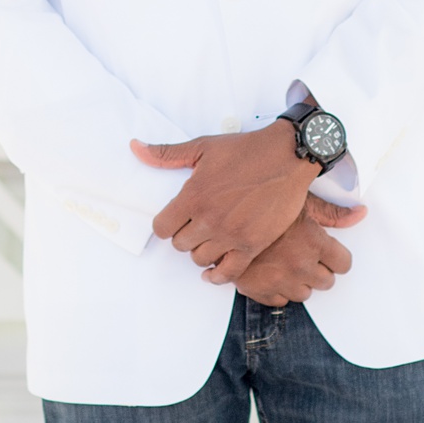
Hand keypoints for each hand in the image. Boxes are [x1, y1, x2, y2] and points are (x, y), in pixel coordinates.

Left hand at [132, 121, 316, 284]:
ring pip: (200, 259)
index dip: (166, 225)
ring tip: (210, 240)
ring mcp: (231, 235)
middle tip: (196, 227)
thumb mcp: (202, 147)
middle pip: (180, 245)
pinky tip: (215, 270)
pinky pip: (227, 273)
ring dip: (202, 251)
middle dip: (185, 236)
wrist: (287, 157)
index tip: (175, 220)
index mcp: (193, 196)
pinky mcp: (252, 245)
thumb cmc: (245, 150)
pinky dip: (218, 275)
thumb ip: (167, 154)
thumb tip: (136, 148)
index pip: (162, 228)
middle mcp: (209, 219)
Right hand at [232, 197, 366, 305]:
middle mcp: (300, 265)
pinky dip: (278, 289)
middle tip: (304, 255)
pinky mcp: (259, 291)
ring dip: (299, 281)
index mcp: (314, 242)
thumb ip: (332, 212)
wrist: (223, 216)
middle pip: (326, 281)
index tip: (328, 252)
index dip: (336, 257)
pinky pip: (280, 301)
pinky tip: (271, 272)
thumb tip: (360, 213)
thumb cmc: (263, 204)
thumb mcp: (300, 202)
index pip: (343, 264)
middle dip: (319, 269)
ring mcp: (279, 281)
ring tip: (286, 262)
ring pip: (304, 294)